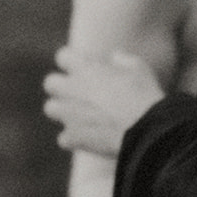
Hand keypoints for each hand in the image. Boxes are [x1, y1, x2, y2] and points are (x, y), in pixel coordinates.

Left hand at [42, 47, 164, 156]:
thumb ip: (123, 61)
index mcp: (86, 68)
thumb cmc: (145, 97)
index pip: (63, 56)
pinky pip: (63, 138)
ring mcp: (69, 113)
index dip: (72, 63)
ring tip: (82, 117)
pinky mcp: (73, 137)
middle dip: (61, 88)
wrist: (146, 131)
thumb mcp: (140, 70)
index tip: (83, 69)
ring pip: (51, 108)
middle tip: (79, 94)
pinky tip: (89, 140)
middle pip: (50, 82)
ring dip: (63, 112)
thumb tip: (114, 58)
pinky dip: (74, 139)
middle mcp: (72, 88)